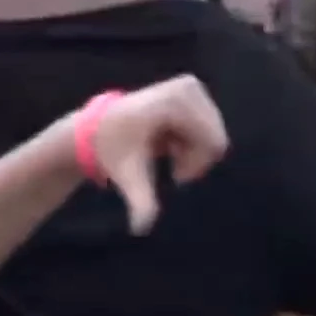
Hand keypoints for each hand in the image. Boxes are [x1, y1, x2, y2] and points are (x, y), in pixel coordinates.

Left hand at [84, 76, 228, 234]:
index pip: (212, 142)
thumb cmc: (114, 150)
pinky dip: (192, 138)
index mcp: (174, 102)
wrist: (99, 127)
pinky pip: (209, 125)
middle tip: (170, 162)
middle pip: (216, 138)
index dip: (196, 165)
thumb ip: (140, 200)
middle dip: (196, 157)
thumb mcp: (127, 175)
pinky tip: (170, 140)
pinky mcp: (193, 88)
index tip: (173, 173)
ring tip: (167, 150)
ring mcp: (191, 86)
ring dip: (194, 149)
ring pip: (215, 133)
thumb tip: (141, 228)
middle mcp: (188, 87)